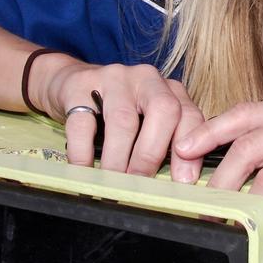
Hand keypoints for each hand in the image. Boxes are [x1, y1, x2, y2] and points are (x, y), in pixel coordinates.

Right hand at [36, 56, 205, 182]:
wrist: (72, 81)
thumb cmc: (116, 111)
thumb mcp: (146, 122)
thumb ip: (164, 144)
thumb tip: (174, 184)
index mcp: (169, 89)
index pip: (189, 116)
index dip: (190, 150)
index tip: (183, 181)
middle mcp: (147, 79)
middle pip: (163, 109)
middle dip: (153, 152)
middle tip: (140, 181)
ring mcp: (114, 79)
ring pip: (123, 119)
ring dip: (119, 158)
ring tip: (113, 182)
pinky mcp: (80, 86)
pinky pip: (83, 122)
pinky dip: (83, 151)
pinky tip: (83, 168)